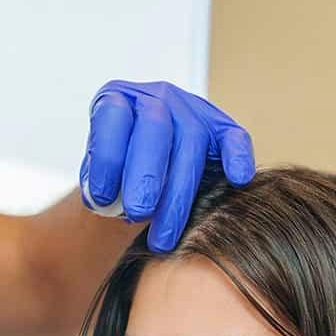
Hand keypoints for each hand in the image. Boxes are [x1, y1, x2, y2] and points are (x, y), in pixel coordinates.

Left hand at [78, 79, 255, 250]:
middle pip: (156, 129)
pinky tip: (238, 179)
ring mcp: (190, 108)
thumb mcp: (96, 173)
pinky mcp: (220, 126)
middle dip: (146, 176)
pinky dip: (238, 156)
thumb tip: (107, 204)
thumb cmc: (115, 172)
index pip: (113, 117)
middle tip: (137, 215)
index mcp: (117, 100)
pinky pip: (233, 137)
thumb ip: (98, 184)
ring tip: (163, 237)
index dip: (107, 159)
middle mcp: (155, 98)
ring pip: (192, 142)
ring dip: (178, 194)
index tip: (101, 200)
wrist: (141, 163)